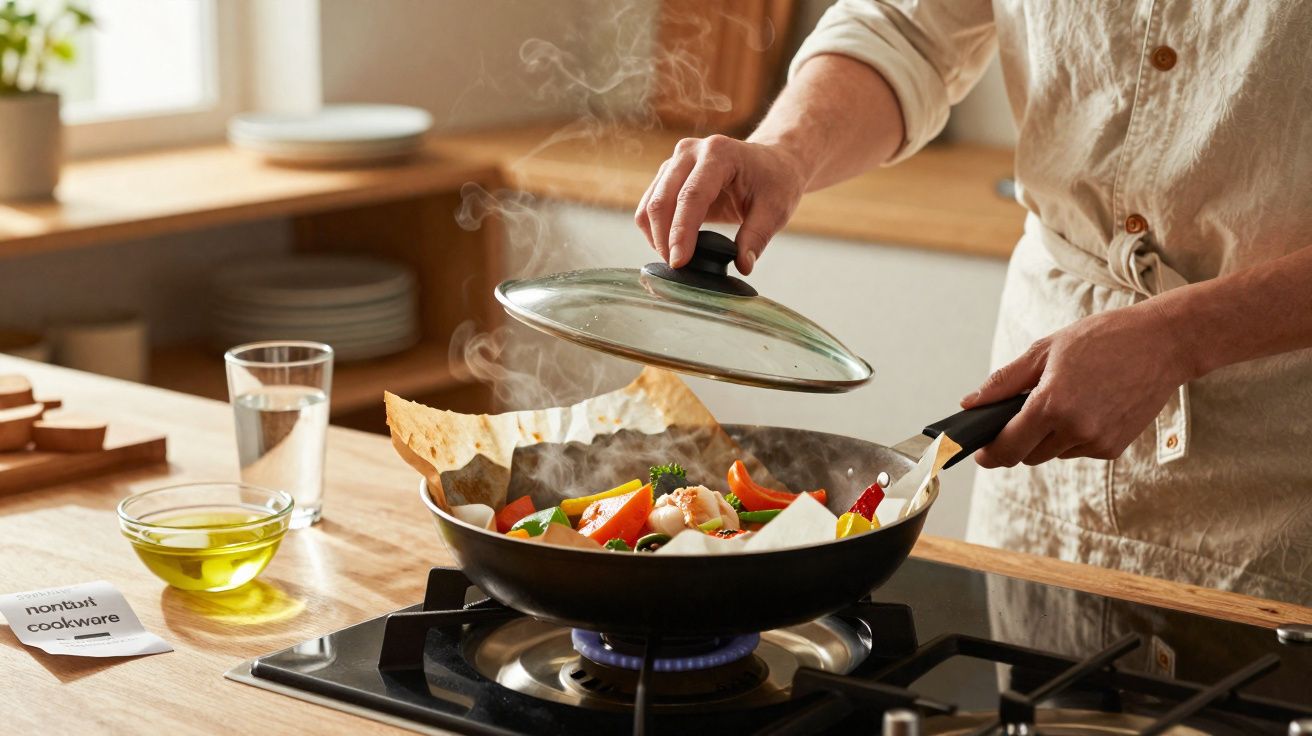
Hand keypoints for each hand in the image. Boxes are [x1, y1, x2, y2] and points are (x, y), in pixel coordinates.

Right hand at [634, 134, 808, 274]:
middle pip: (663, 200)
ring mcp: (675, 162)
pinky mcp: (667, 175)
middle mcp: (690, 152)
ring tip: (677, 259)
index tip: (679, 262)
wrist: (770, 162)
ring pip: (650, 204)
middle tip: (678, 268)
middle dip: (664, 239)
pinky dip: (655, 230)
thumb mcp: (775, 209)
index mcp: (719, 153)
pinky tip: (672, 246)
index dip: (682, 232)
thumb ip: (757, 237)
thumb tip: (743, 266)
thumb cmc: (775, 181)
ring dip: (656, 237)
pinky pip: (649, 206)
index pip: (691, 196)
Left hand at [962, 300, 1194, 466]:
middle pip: (1027, 455)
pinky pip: (1079, 450)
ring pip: (1053, 453)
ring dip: (1048, 436)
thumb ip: (1004, 381)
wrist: (1163, 344)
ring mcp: (1097, 442)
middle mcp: (1075, 429)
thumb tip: (970, 403)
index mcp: (1052, 405)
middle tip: (1023, 411)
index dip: (990, 452)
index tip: (981, 452)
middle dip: (1018, 439)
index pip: (1007, 447)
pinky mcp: (1114, 448)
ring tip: (1065, 398)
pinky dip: (1074, 435)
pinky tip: (1088, 406)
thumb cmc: (1103, 339)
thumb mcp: (1045, 350)